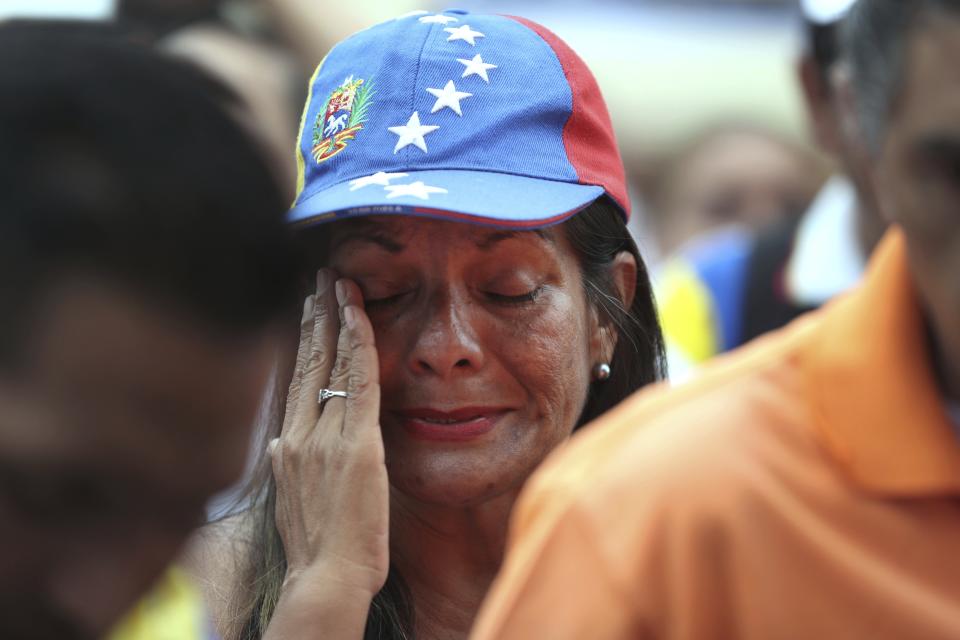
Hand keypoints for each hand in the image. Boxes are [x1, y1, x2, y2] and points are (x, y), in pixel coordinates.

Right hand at [269, 269, 388, 600]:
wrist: (324, 578)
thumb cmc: (318, 550)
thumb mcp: (292, 500)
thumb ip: (289, 465)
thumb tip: (283, 444)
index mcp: (285, 446)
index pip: (295, 380)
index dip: (303, 341)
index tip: (307, 310)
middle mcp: (297, 433)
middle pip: (306, 361)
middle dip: (314, 315)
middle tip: (319, 279)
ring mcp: (323, 435)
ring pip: (330, 362)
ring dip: (336, 316)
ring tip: (338, 282)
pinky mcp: (355, 442)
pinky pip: (358, 378)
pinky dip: (359, 341)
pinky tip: (360, 313)